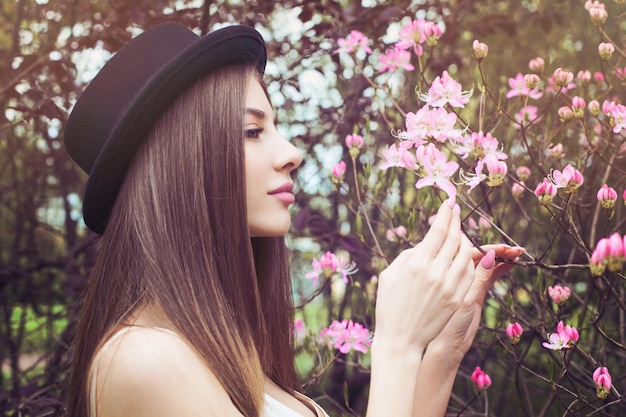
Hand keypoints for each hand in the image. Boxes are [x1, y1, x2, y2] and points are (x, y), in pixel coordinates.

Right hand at [373, 197, 474, 353]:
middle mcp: (436, 272)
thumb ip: (408, 256)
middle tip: (456, 211)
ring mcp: (450, 286)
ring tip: (458, 234)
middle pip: (454, 238)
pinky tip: (464, 255)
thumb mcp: (389, 275)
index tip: (449, 203)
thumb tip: (425, 245)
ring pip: (466, 254)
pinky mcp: (458, 299)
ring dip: (463, 240)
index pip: (437, 230)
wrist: (401, 339)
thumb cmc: (389, 305)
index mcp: (416, 263)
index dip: (445, 214)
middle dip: (456, 221)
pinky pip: (469, 273)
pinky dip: (469, 260)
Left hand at [425, 244, 524, 359]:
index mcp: (452, 273)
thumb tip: (490, 254)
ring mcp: (468, 283)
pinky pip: (489, 276)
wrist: (447, 344)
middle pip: (481, 256)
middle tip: (518, 250)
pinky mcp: (475, 292)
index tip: (505, 247)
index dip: (489, 248)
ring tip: (519, 254)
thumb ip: (479, 278)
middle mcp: (459, 275)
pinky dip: (500, 269)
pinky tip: (511, 264)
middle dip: (499, 251)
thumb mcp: (467, 300)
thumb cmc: (449, 322)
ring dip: (501, 258)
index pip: (472, 252)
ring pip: (486, 265)